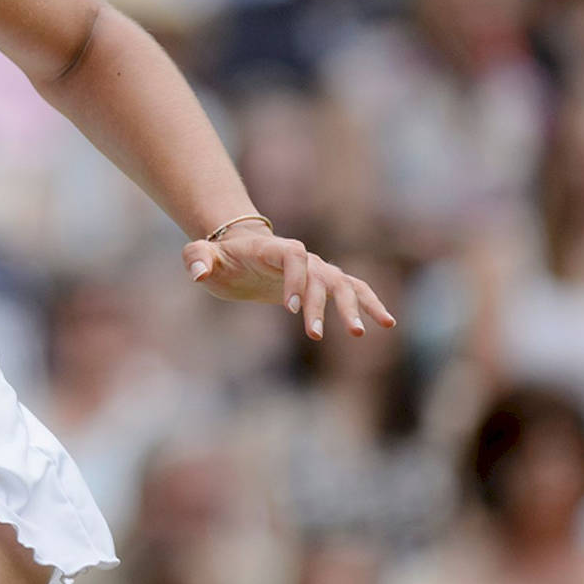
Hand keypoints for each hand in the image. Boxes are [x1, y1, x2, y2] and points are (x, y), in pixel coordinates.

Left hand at [182, 226, 395, 339]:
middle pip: (320, 274)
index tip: (290, 308)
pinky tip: (387, 323)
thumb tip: (197, 272)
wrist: (238, 250)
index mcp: (273, 248)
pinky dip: (370, 303)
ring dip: (353, 306)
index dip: (296, 280)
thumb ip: (196, 258)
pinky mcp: (322, 282)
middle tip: (314, 335)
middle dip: (320, 304)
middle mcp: (301, 257)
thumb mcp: (201, 255)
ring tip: (359, 333)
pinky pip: (353, 289)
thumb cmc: (220, 256)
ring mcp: (315, 268)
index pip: (294, 257)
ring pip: (343, 283)